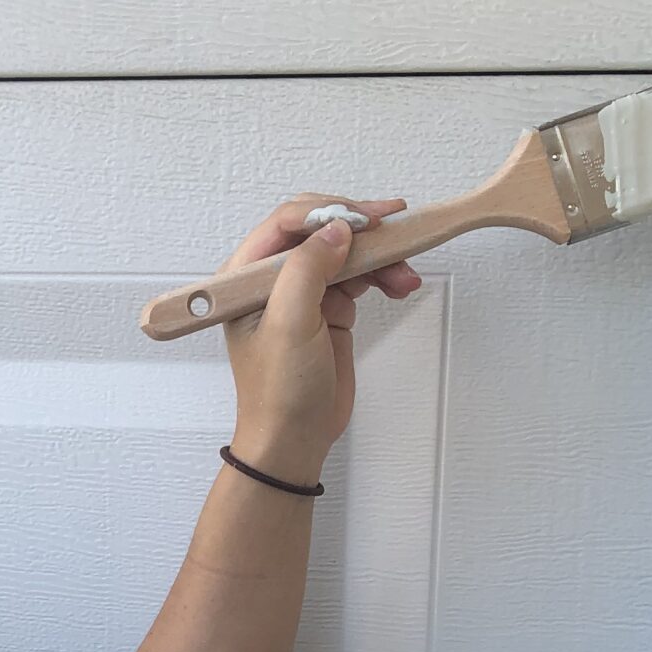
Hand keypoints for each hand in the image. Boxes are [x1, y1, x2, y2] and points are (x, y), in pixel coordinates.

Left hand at [218, 196, 422, 470]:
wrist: (295, 439)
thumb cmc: (278, 391)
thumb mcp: (289, 325)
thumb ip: (308, 270)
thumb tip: (336, 228)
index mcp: (245, 276)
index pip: (286, 222)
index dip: (328, 212)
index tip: (366, 219)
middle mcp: (272, 278)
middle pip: (320, 230)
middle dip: (359, 230)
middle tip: (394, 229)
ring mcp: (302, 293)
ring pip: (345, 253)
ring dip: (378, 256)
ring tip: (405, 275)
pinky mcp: (329, 309)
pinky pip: (358, 277)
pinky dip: (382, 276)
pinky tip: (402, 284)